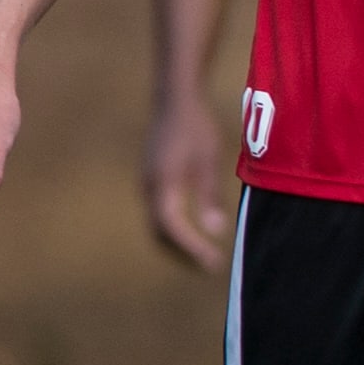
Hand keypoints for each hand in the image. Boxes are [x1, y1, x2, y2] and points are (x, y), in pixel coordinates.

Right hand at [141, 94, 230, 271]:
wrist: (174, 99)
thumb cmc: (196, 127)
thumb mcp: (209, 160)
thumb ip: (210, 195)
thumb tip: (217, 230)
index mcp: (163, 185)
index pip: (173, 229)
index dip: (192, 249)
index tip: (213, 262)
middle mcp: (149, 188)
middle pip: (160, 233)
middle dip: (183, 253)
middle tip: (209, 265)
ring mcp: (146, 184)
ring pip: (156, 225)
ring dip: (177, 244)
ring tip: (201, 255)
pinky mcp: (150, 179)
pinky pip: (156, 213)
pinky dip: (172, 229)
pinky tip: (191, 230)